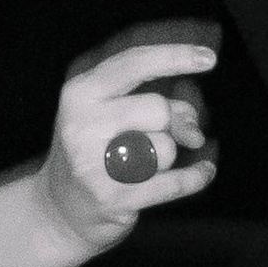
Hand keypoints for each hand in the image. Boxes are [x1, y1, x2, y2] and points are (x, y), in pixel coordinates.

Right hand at [39, 26, 219, 247]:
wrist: (58, 210)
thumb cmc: (93, 154)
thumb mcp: (109, 115)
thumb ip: (153, 104)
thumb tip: (192, 127)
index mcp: (79, 94)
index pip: (134, 64)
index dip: (175, 56)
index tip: (208, 58)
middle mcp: (82, 126)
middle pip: (158, 109)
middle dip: (172, 121)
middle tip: (163, 133)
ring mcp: (93, 165)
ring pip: (165, 148)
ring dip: (166, 156)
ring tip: (142, 165)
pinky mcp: (112, 199)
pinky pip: (172, 183)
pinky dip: (195, 177)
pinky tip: (204, 172)